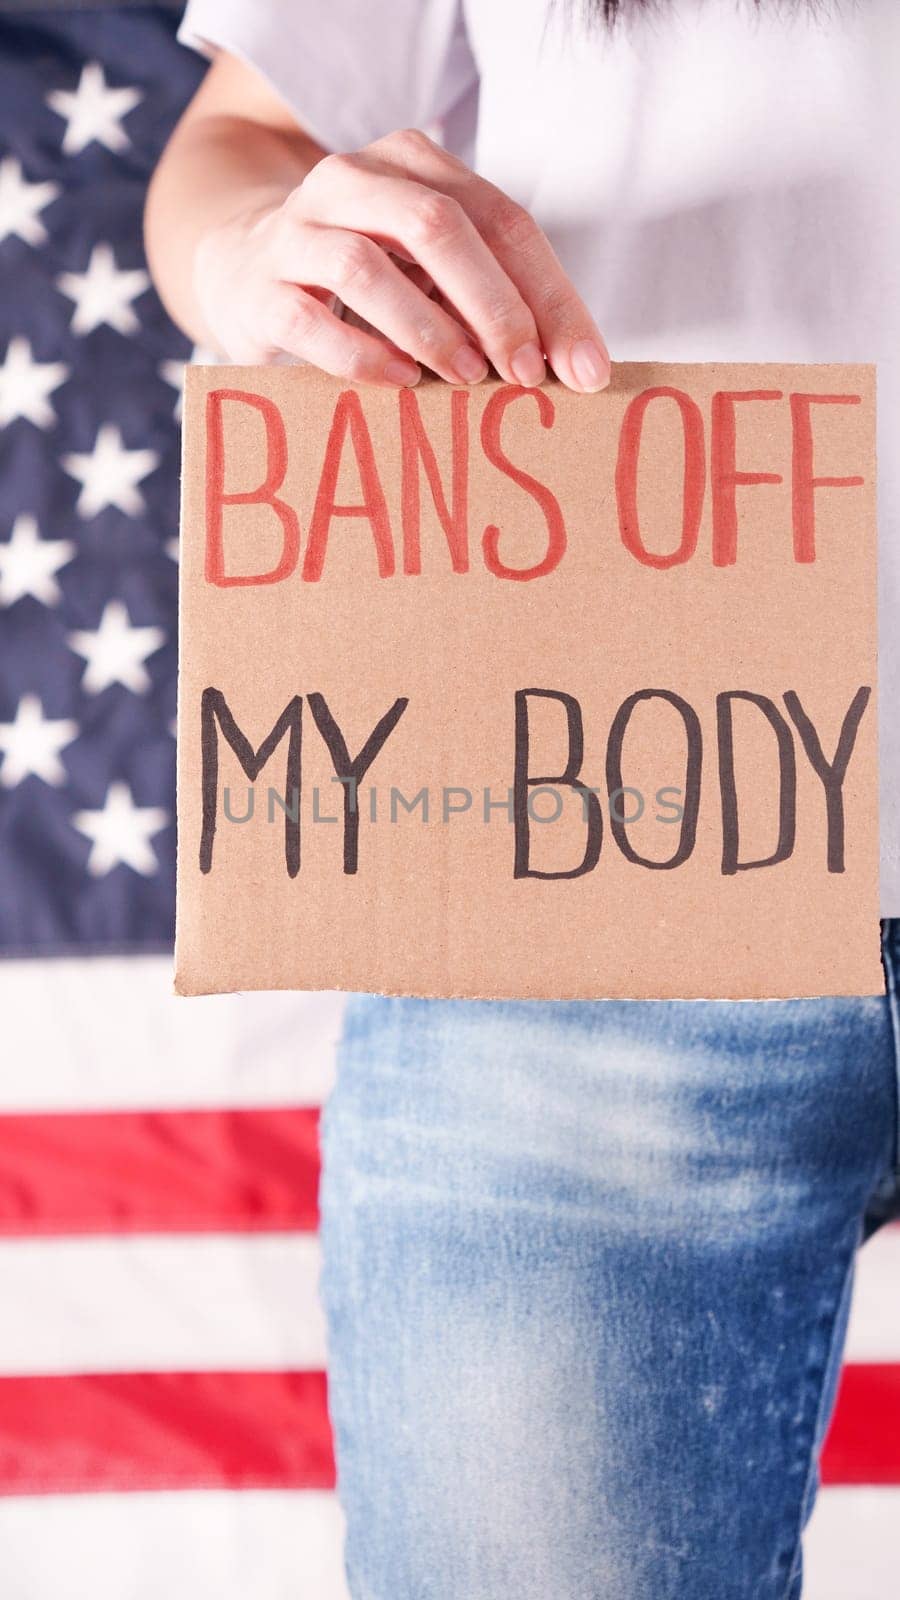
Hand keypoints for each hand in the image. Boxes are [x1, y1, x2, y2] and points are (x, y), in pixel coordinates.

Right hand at [194, 127, 609, 391]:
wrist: (241, 266)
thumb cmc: (364, 279)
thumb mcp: (430, 268)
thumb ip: (489, 297)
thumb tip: (573, 367)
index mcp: (412, 164)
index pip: (500, 218)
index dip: (548, 294)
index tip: (581, 367)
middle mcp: (351, 180)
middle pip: (437, 226)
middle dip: (493, 305)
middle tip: (525, 373)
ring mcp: (297, 231)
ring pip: (367, 266)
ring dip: (428, 329)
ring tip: (467, 378)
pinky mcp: (260, 289)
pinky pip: (310, 320)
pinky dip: (362, 356)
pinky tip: (401, 383)